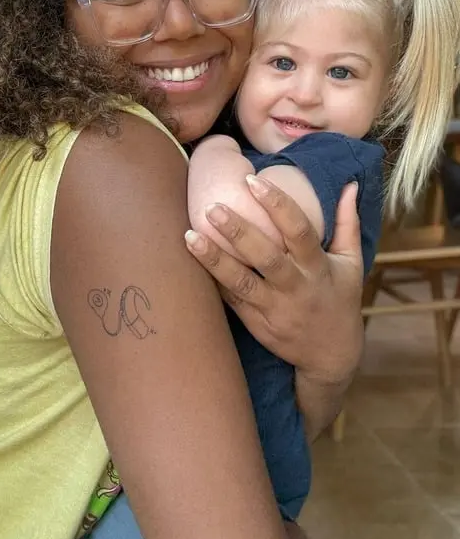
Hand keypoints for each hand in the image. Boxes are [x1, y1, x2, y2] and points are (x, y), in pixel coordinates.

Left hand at [185, 177, 363, 385]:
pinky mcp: (256, 324)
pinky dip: (212, 283)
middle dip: (238, 231)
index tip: (253, 181)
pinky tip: (187, 264)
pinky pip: (231, 301)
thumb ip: (347, 223)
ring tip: (189, 236)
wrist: (331, 357)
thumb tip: (349, 185)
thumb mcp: (352, 263)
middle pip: (266, 257)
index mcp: (318, 268)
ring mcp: (274, 309)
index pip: (299, 231)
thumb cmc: (340, 300)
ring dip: (214, 259)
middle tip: (212, 207)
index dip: (277, 205)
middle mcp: (296, 288)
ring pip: (241, 283)